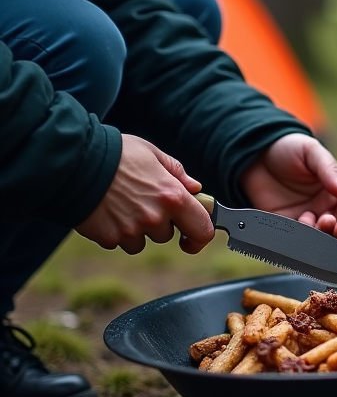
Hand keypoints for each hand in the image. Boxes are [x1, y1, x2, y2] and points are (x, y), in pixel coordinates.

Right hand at [75, 135, 215, 254]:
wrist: (74, 163)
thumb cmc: (116, 154)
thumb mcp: (153, 154)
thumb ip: (177, 173)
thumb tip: (195, 188)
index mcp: (173, 196)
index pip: (202, 230)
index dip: (199, 236)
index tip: (192, 236)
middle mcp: (155, 217)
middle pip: (167, 235)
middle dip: (160, 224)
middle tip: (143, 203)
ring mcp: (132, 230)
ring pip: (142, 242)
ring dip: (137, 229)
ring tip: (121, 205)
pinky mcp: (109, 238)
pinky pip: (119, 242)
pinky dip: (116, 231)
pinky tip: (107, 211)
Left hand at [239, 133, 336, 238]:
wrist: (255, 151)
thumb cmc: (289, 147)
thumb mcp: (311, 152)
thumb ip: (330, 171)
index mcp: (336, 192)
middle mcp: (322, 208)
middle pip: (336, 231)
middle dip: (332, 232)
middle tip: (322, 223)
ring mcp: (303, 218)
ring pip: (315, 239)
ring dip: (313, 237)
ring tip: (303, 220)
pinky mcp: (282, 224)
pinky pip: (291, 238)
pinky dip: (293, 238)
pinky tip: (289, 227)